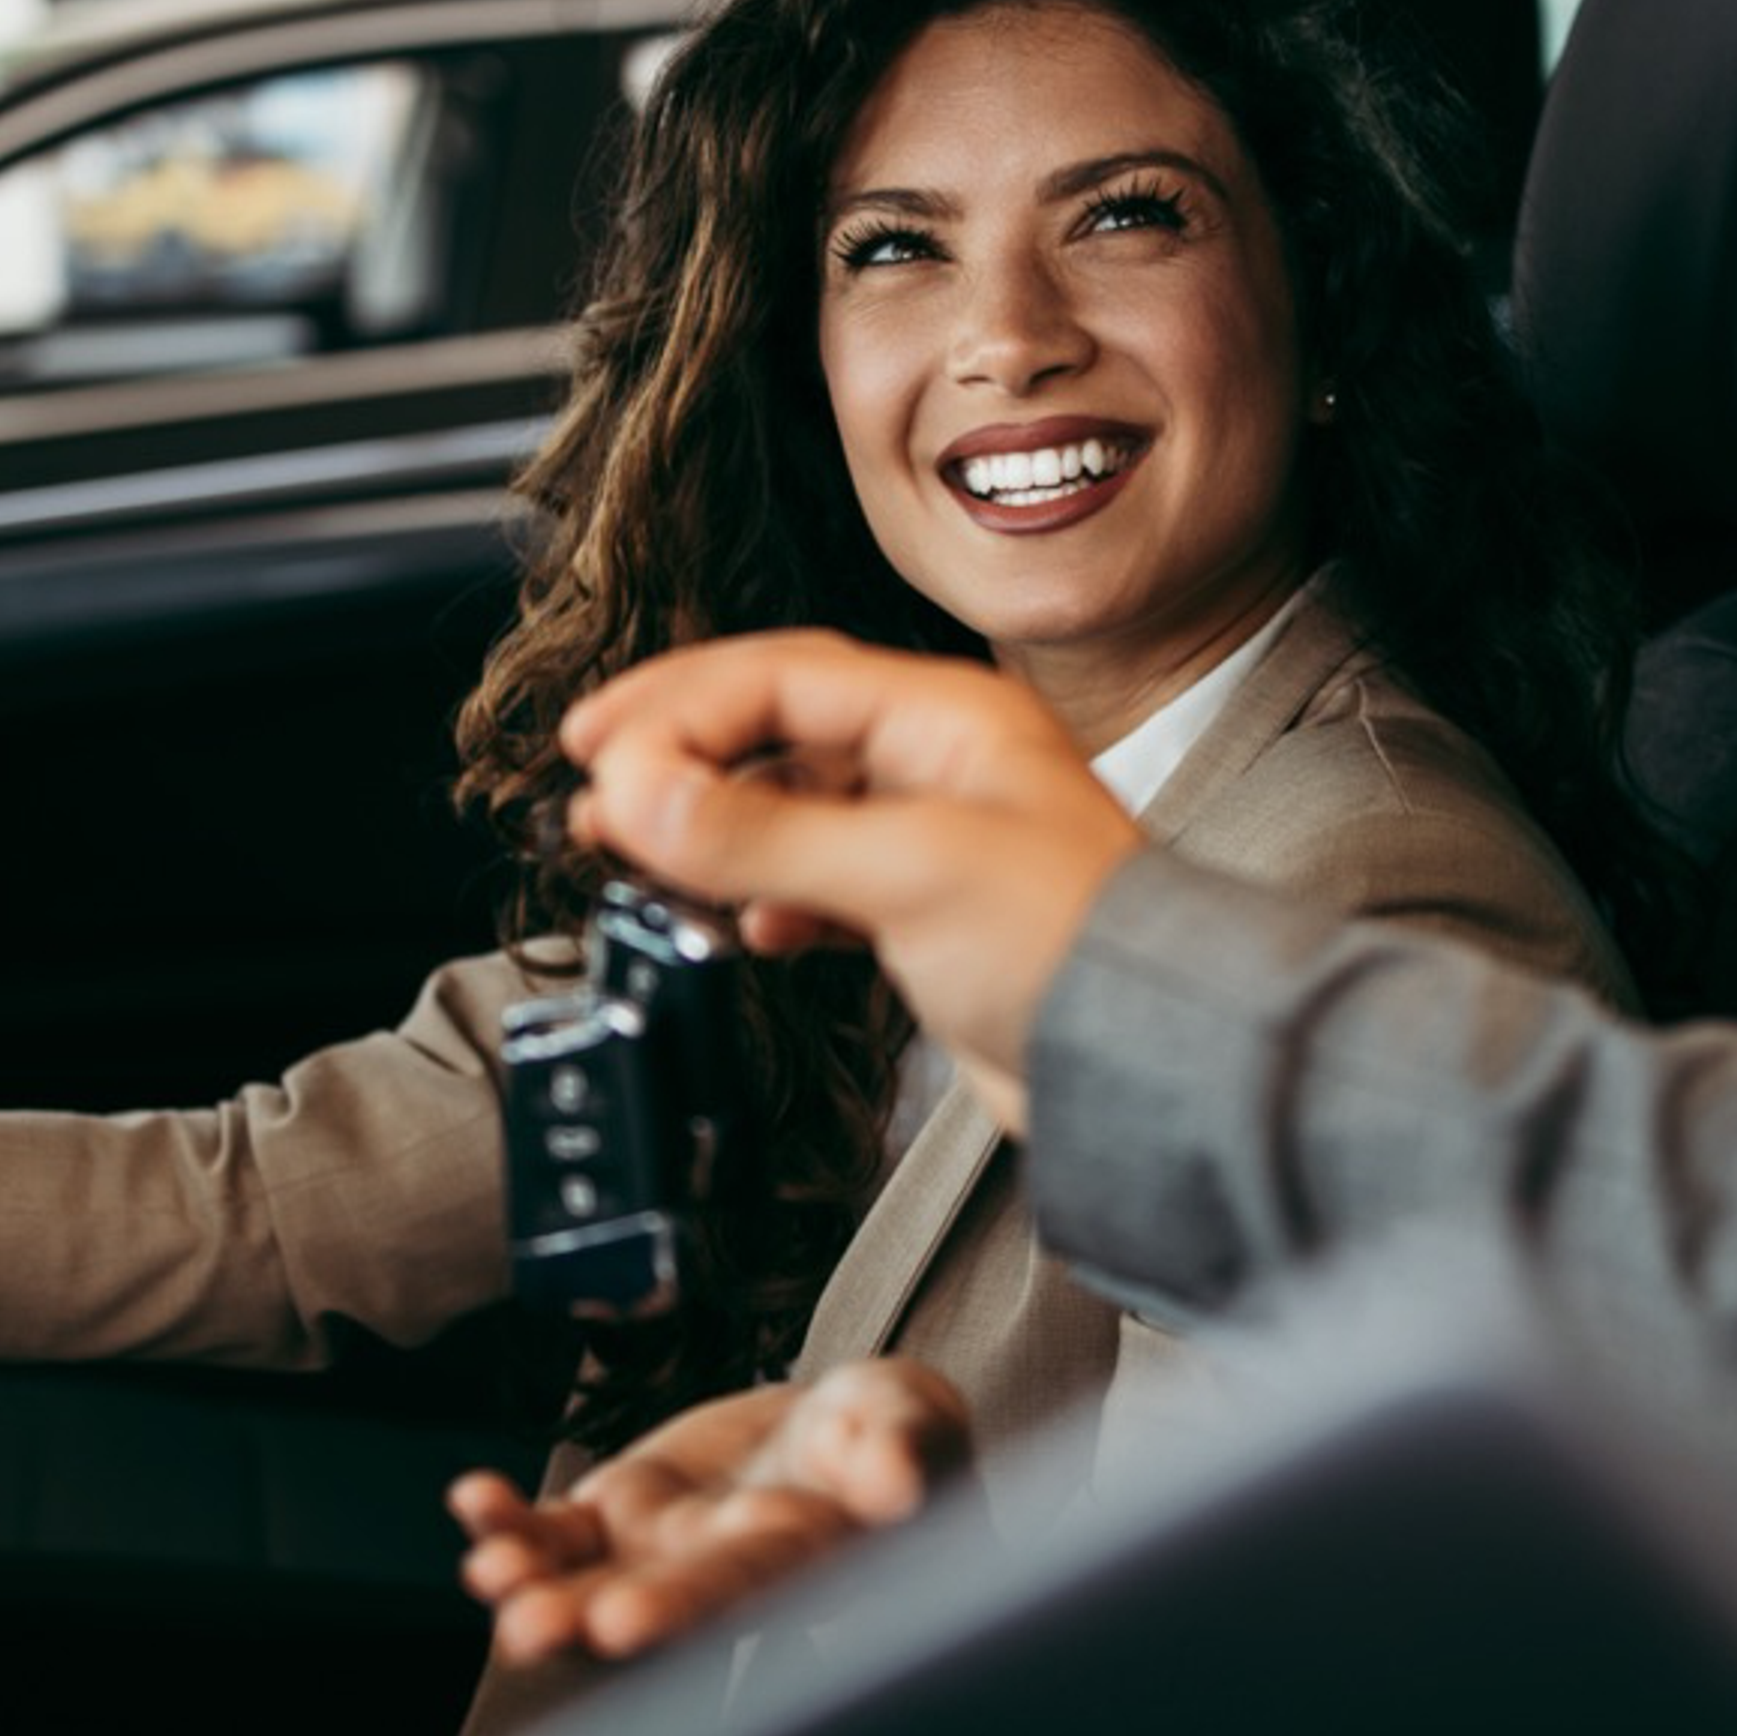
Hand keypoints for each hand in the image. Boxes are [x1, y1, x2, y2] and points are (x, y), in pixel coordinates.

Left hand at [449, 1358, 974, 1665]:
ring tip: (489, 1572)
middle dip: (584, 1622)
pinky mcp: (620, 1516)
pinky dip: (512, 1523)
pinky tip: (473, 1502)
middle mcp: (718, 1577)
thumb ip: (908, 1451)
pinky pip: (555, 1532)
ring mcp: (660, 1554)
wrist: (845, 1430)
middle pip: (647, 1607)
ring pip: (587, 1583)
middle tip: (529, 1630)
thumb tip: (900, 1483)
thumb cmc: (894, 1436)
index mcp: (798, 1562)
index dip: (681, 1608)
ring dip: (532, 1586)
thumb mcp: (914, 1425)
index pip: (738, 1591)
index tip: (625, 1621)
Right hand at [563, 632, 1143, 1120]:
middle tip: (595, 782)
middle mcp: (940, 761)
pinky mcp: (931, 912)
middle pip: (779, 726)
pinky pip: (822, 877)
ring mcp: (935, 834)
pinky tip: (746, 923)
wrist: (1140, 1059)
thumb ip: (763, 834)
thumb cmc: (1075, 946)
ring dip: (713, 825)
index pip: (780, 677)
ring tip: (639, 851)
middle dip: (681, 753)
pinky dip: (769, 893)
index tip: (600, 750)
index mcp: (946, 716)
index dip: (678, 704)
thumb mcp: (905, 873)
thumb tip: (641, 797)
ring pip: (793, 804)